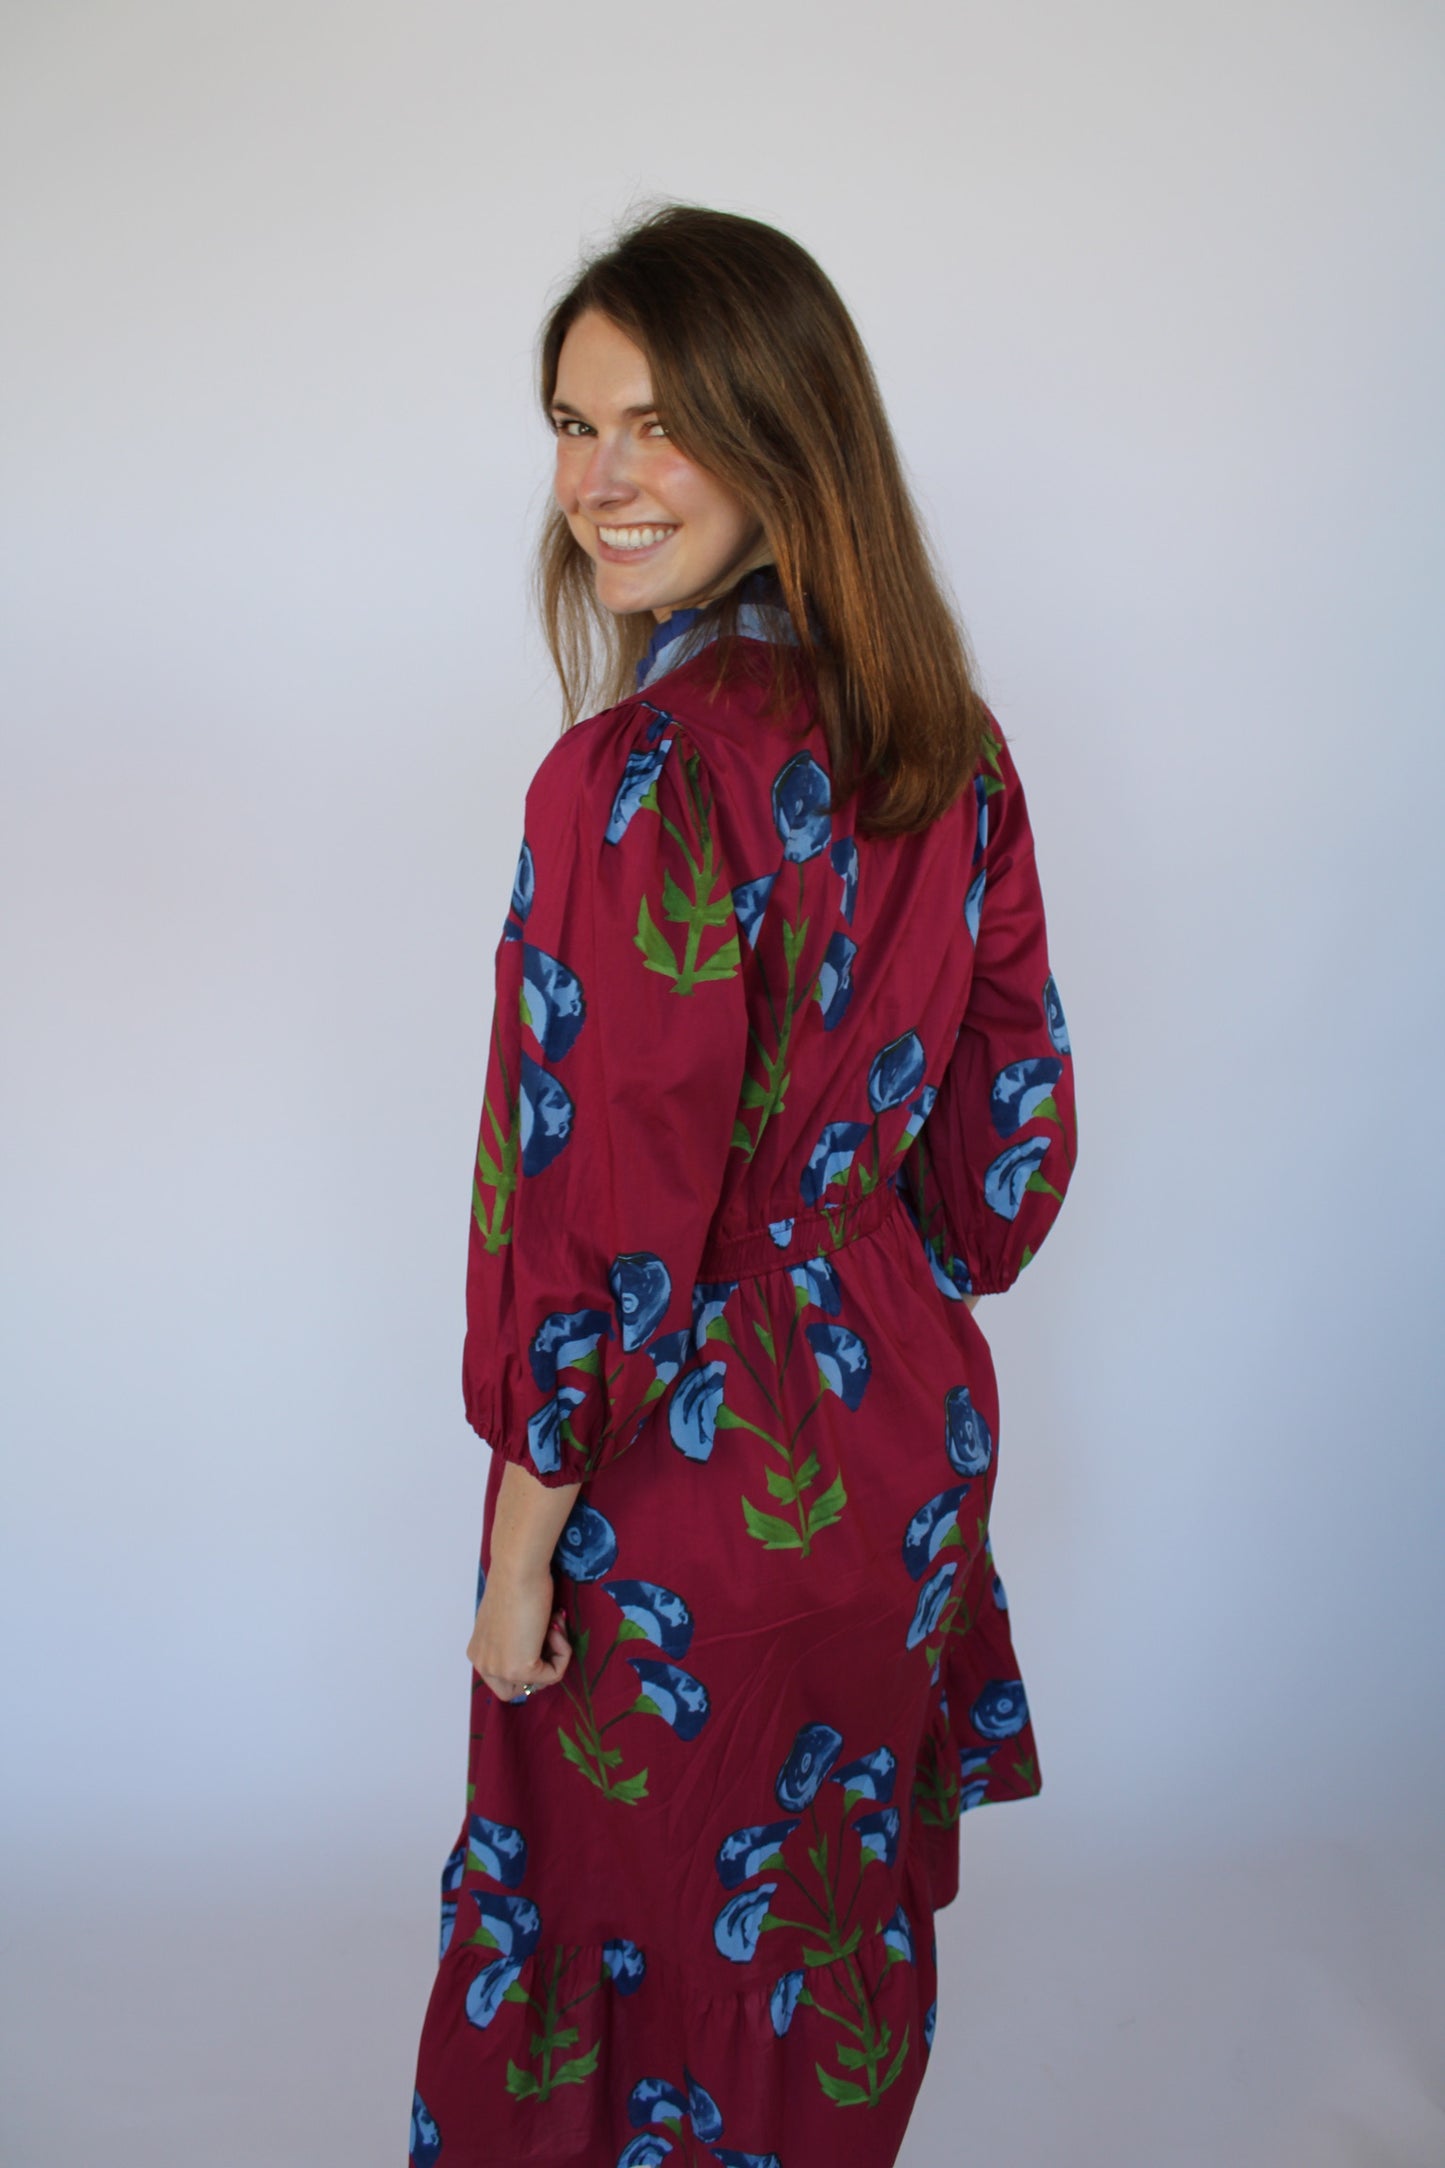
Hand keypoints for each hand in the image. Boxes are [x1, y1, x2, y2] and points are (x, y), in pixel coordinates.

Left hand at [467, 1564, 571, 1704]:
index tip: (540, 1632)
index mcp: (477, 1652)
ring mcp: (500, 1669)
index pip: (504, 1678)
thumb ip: (513, 1640)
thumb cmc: (516, 1581)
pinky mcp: (519, 1669)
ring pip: (537, 1685)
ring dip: (554, 1656)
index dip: (529, 1659)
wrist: (518, 1569)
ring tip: (554, 1624)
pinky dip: (563, 1652)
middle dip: (540, 1665)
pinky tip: (555, 1627)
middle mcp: (483, 1664)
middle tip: (550, 1636)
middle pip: (517, 1689)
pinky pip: (554, 1674)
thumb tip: (539, 1648)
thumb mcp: (509, 1619)